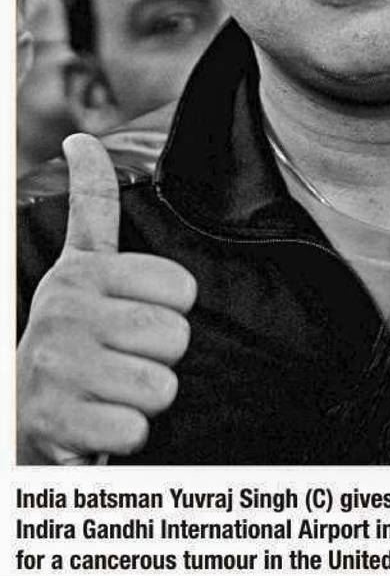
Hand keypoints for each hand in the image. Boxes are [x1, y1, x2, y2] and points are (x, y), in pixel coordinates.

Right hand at [17, 134, 196, 463]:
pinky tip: (99, 422)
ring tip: (111, 389)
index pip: (182, 289)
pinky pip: (136, 429)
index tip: (135, 311)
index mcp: (82, 271)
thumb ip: (92, 204)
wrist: (20, 406)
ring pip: (161, 385)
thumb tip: (81, 140)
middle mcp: (63, 310)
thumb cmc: (71, 333)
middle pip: (176, 336)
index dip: (172, 308)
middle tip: (122, 357)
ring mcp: (57, 364)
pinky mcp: (55, 419)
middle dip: (161, 355)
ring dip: (145, 397)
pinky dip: (126, 435)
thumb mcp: (80, 264)